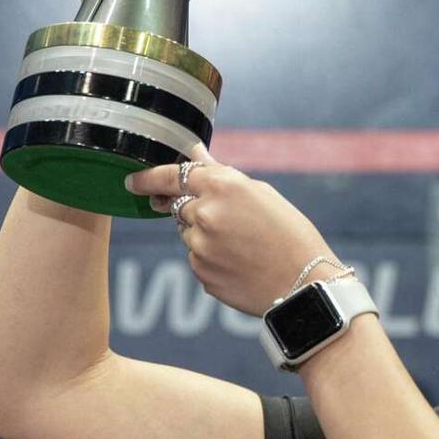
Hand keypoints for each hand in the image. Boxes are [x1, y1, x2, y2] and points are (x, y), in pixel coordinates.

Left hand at [126, 147, 341, 315]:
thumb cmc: (291, 235)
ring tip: (242, 245)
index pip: (171, 175)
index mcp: (223, 186)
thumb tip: (194, 153)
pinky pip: (197, 259)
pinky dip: (211, 258)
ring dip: (204, 234)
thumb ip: (220, 175)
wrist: (305, 285)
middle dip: (192, 209)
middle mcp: (204, 214)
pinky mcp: (200, 273)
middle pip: (178, 205)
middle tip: (225, 222)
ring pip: (187, 233)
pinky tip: (240, 263)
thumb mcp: (261, 194)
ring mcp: (199, 246)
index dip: (148, 178)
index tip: (134, 182)